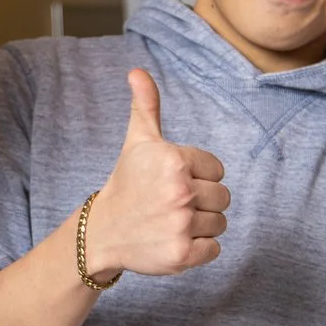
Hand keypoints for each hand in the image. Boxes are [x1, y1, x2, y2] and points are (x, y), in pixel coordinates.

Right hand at [84, 68, 228, 279]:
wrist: (102, 231)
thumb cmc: (126, 182)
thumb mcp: (137, 141)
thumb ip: (146, 105)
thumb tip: (137, 71)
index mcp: (175, 160)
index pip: (217, 170)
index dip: (199, 176)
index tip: (171, 182)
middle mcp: (180, 191)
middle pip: (223, 197)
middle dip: (202, 202)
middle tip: (172, 205)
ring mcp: (181, 225)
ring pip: (220, 223)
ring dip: (201, 226)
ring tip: (171, 222)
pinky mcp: (183, 254)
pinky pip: (214, 250)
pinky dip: (199, 249)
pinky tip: (173, 240)